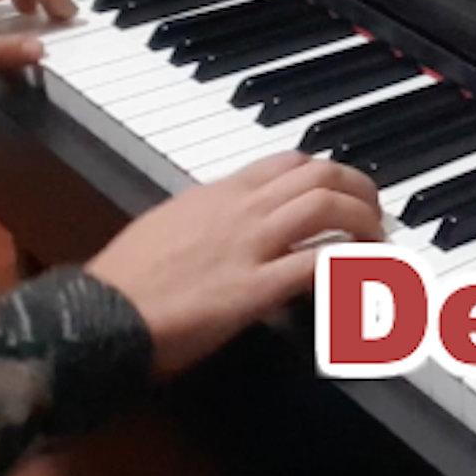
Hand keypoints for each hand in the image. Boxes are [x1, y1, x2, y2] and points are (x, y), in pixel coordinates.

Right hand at [87, 152, 383, 378]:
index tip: (346, 193)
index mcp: (220, 192)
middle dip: (361, 191)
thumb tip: (235, 227)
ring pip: (326, 208)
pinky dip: (348, 270)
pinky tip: (362, 282)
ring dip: (364, 224)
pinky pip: (315, 265)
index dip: (329, 173)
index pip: (290, 161)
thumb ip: (210, 217)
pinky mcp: (251, 289)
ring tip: (379, 249)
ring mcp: (248, 245)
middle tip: (377, 219)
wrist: (97, 315)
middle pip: (319, 175)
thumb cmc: (123, 279)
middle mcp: (241, 208)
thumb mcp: (170, 226)